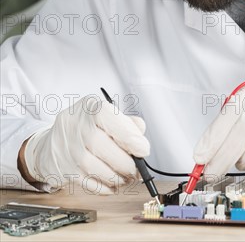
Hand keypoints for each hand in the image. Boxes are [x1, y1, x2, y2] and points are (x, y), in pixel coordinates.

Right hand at [22, 95, 149, 193]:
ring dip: (116, 178)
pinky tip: (111, 184)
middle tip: (137, 170)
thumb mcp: (105, 116)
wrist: (51, 143)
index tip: (143, 150)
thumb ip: (126, 122)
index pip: (111, 119)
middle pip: (103, 146)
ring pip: (95, 168)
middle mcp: (75, 125)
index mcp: (90, 107)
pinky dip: (104, 187)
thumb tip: (141, 133)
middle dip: (126, 163)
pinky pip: (87, 183)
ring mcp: (67, 148)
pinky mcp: (63, 169)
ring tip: (125, 178)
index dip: (130, 137)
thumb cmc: (85, 128)